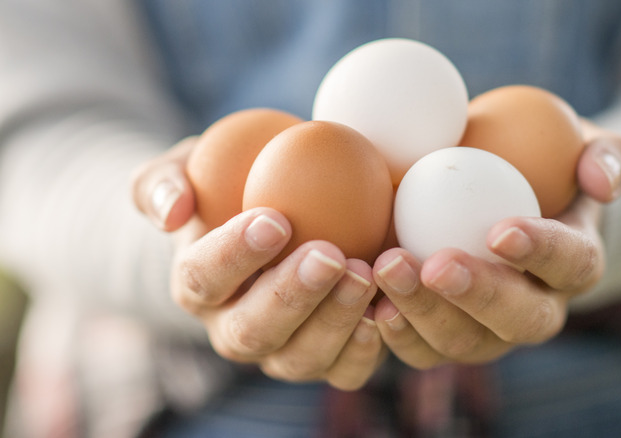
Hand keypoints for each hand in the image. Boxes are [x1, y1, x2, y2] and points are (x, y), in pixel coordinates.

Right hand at [132, 138, 385, 389]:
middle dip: (290, 297)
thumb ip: (164, 181)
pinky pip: (344, 372)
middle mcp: (234, 330)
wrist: (282, 220)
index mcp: (197, 286)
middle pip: (252, 331)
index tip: (275, 220)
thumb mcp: (191, 168)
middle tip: (329, 255)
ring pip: (299, 358)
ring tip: (364, 275)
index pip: (203, 278)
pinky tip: (384, 312)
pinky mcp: (327, 361)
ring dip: (333, 321)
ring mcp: (281, 352)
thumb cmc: (233, 187)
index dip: (234, 254)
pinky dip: (365, 350)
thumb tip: (173, 211)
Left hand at [371, 123, 620, 368]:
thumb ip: (609, 154)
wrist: (494, 198)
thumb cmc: (540, 165)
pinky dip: (392, 330)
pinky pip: (419, 349)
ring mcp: (488, 332)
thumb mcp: (582, 143)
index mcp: (575, 263)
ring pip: (463, 342)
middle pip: (519, 320)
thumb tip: (602, 183)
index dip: (541, 252)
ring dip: (423, 312)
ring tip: (385, 269)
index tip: (500, 230)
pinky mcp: (440, 338)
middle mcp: (537, 309)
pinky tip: (366, 299)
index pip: (571, 264)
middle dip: (478, 297)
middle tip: (435, 265)